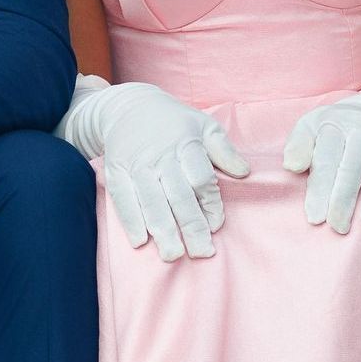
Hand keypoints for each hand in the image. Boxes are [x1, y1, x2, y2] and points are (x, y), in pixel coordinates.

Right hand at [60, 79, 248, 260]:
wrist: (128, 107)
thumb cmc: (174, 122)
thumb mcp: (204, 126)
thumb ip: (224, 151)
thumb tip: (244, 172)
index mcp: (185, 144)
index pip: (200, 179)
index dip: (210, 204)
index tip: (216, 226)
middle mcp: (160, 156)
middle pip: (178, 196)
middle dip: (190, 226)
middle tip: (201, 252)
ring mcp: (136, 166)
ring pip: (151, 202)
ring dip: (162, 231)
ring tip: (173, 255)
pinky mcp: (116, 173)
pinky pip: (123, 200)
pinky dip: (131, 221)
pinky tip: (140, 242)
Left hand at [284, 95, 360, 231]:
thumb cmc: (332, 132)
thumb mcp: (309, 129)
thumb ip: (298, 146)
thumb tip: (292, 166)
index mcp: (333, 124)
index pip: (326, 158)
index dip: (320, 188)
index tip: (315, 217)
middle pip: (353, 165)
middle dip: (345, 198)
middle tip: (338, 227)